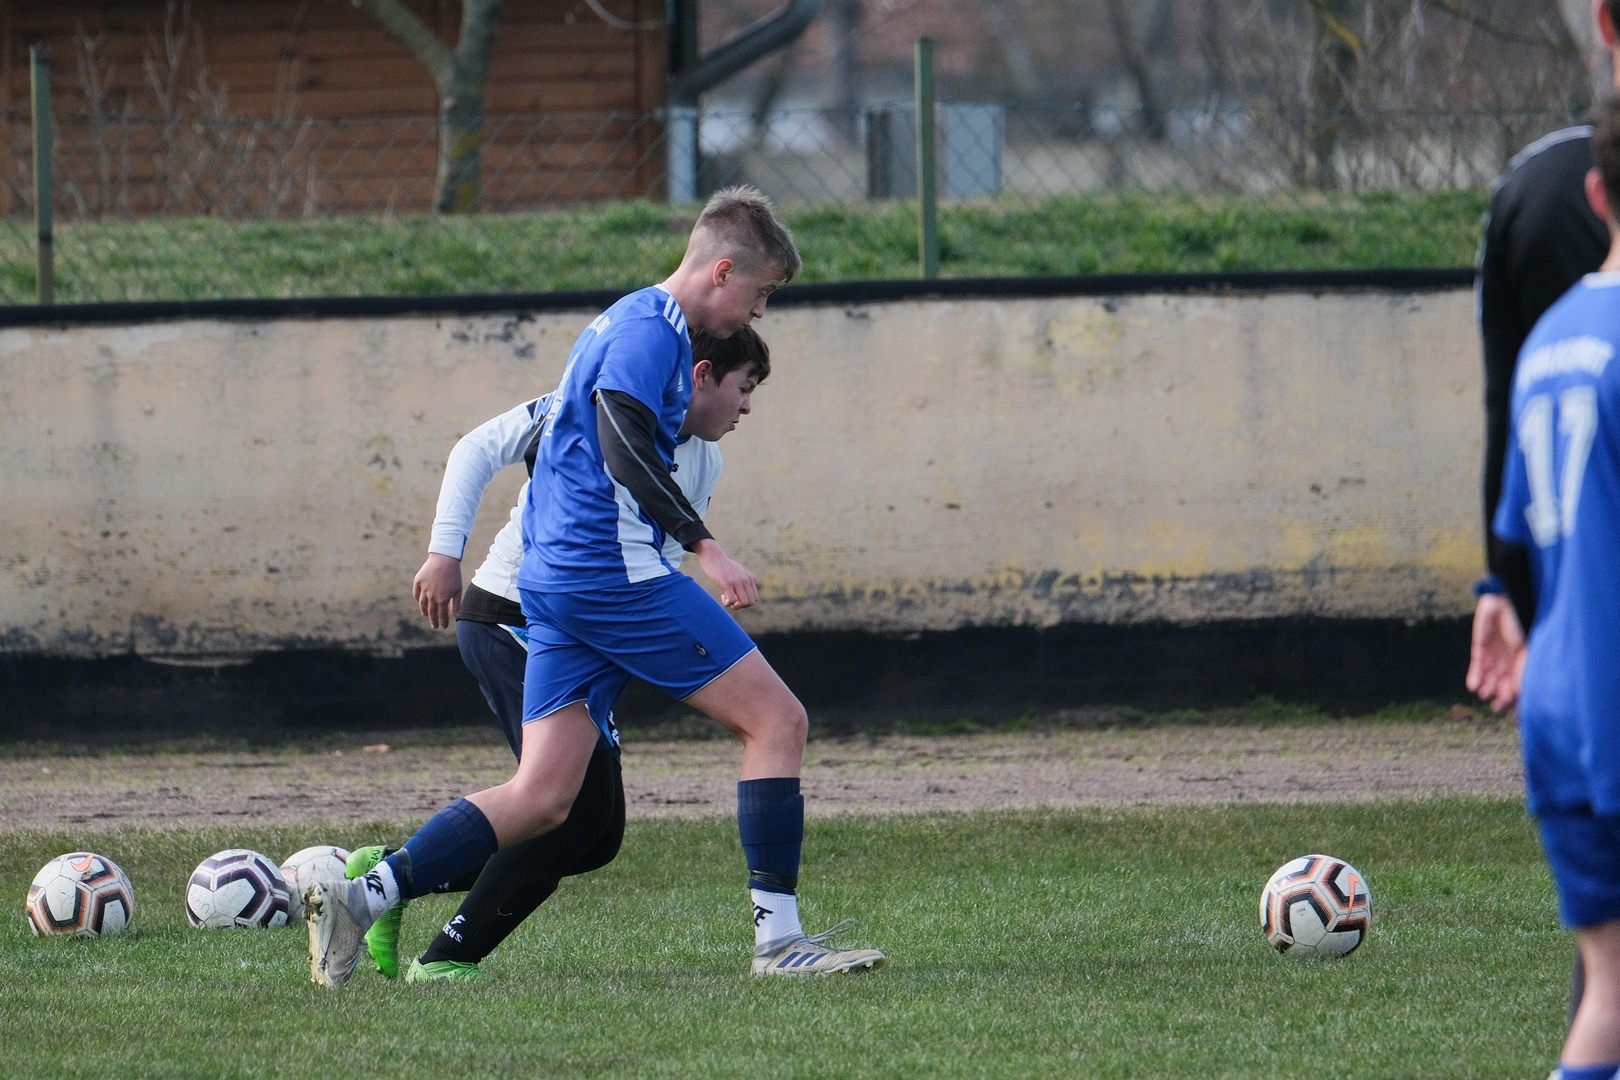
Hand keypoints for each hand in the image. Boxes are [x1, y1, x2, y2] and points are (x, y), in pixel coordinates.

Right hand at [413, 552, 462, 629]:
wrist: (445, 558)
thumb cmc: (454, 574)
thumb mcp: (458, 590)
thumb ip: (457, 605)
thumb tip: (457, 617)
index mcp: (442, 599)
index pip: (442, 615)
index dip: (442, 622)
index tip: (443, 627)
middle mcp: (431, 596)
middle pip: (431, 612)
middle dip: (433, 620)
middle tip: (434, 626)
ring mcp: (423, 589)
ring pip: (422, 604)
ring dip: (424, 611)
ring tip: (426, 614)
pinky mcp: (418, 581)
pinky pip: (416, 593)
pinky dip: (417, 598)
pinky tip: (419, 601)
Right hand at [692, 538, 757, 609]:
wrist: (713, 556)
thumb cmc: (724, 565)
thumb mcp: (739, 571)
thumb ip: (745, 579)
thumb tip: (746, 591)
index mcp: (751, 578)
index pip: (755, 599)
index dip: (745, 602)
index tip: (736, 597)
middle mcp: (746, 580)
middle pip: (751, 602)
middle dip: (741, 606)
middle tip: (731, 600)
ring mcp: (737, 581)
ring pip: (744, 603)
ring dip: (735, 606)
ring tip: (727, 599)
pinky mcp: (727, 583)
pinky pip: (731, 600)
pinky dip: (727, 603)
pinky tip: (722, 595)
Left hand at [1465, 593, 1525, 711]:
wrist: (1504, 600)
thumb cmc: (1520, 622)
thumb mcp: (1525, 649)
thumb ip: (1522, 670)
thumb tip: (1520, 693)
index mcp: (1525, 659)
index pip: (1520, 683)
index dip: (1516, 697)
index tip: (1511, 710)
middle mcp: (1509, 659)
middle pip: (1504, 682)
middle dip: (1500, 695)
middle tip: (1495, 706)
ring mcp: (1495, 654)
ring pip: (1490, 676)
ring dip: (1487, 687)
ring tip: (1484, 694)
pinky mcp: (1480, 647)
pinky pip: (1477, 665)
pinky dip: (1475, 676)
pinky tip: (1473, 686)